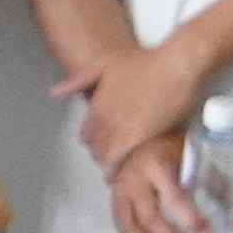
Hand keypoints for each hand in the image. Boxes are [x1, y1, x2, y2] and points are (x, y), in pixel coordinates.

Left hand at [64, 33, 207, 169]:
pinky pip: (120, 160)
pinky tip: (124, 171)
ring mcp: (120, 128)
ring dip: (111, 162)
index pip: (86, 134)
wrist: (177, 65)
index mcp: (96, 104)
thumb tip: (55, 93)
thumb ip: (79, 80)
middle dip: (102, 153)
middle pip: (95, 147)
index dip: (94, 141)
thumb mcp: (106, 64)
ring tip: (121, 166)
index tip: (103, 144)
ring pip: (105, 156)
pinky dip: (120, 167)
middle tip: (114, 157)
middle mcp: (104, 118)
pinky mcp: (139, 137)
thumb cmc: (147, 62)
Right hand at [106, 137, 207, 232]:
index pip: (175, 199)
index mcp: (157, 165)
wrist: (144, 140)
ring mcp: (118, 191)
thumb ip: (217, 190)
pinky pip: (123, 229)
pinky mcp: (113, 201)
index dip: (192, 220)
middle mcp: (133, 180)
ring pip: (130, 228)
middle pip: (150, 218)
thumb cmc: (175, 151)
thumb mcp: (197, 161)